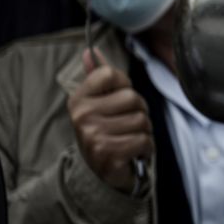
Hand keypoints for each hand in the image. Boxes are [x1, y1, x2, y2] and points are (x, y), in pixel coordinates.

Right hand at [66, 49, 152, 192]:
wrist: (99, 171)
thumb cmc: (105, 131)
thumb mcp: (99, 102)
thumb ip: (98, 76)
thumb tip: (90, 51)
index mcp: (79, 99)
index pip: (110, 74)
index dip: (124, 86)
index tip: (118, 100)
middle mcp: (82, 116)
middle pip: (132, 98)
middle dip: (139, 112)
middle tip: (127, 124)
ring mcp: (93, 135)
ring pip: (142, 120)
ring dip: (143, 131)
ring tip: (129, 138)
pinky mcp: (108, 154)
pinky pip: (144, 140)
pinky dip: (145, 147)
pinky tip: (133, 152)